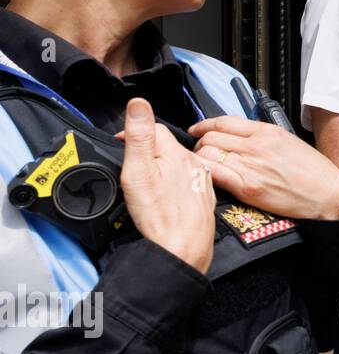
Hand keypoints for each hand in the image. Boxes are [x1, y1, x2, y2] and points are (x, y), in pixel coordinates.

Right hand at [118, 98, 214, 272]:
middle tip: (132, 165)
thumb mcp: (139, 171)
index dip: (135, 133)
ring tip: (148, 181)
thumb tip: (138, 103)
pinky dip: (175, 183)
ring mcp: (202, 181)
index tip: (120, 144)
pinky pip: (188, 181)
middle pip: (168, 146)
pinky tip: (167, 195)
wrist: (182, 249)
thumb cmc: (160, 215)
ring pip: (180, 163)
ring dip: (164, 166)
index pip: (155, 129)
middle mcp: (194, 164)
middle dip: (149, 151)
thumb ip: (140, 136)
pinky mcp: (204, 197)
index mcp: (177, 154)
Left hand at [188, 116, 338, 220]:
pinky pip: (215, 175)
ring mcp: (251, 166)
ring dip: (199, 160)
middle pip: (210, 137)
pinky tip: (205, 178)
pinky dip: (204, 174)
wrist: (327, 194)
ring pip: (207, 154)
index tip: (197, 130)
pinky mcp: (248, 188)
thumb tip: (241, 136)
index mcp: (266, 132)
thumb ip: (263, 137)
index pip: (223, 122)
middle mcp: (256, 146)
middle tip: (199, 151)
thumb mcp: (289, 141)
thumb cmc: (313, 171)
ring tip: (202, 167)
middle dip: (199, 144)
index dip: (204, 125)